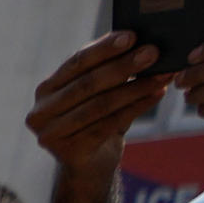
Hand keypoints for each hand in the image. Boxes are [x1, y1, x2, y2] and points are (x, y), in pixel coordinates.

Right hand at [25, 30, 175, 178]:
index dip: (104, 48)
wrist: (91, 166)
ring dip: (135, 88)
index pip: (76, 62)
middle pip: (88, 83)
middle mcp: (41, 112)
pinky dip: (136, 108)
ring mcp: (50, 134)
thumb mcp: (98, 93)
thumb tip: (140, 42)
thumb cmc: (97, 120)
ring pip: (100, 105)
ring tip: (162, 75)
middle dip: (124, 66)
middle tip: (153, 52)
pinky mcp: (68, 152)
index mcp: (46, 90)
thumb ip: (107, 70)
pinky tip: (156, 95)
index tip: (132, 36)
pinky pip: (108, 125)